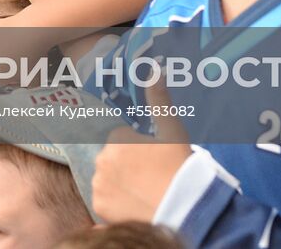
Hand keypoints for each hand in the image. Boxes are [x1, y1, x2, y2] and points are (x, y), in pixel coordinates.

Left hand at [91, 77, 190, 222]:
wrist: (182, 209)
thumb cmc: (178, 167)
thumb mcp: (172, 131)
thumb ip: (159, 100)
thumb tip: (155, 70)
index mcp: (117, 139)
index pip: (123, 142)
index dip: (140, 151)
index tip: (154, 162)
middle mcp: (102, 159)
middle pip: (113, 161)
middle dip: (127, 167)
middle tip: (151, 178)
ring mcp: (99, 184)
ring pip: (108, 180)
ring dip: (121, 184)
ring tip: (144, 193)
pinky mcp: (99, 207)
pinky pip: (105, 201)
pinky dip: (116, 203)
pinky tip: (135, 204)